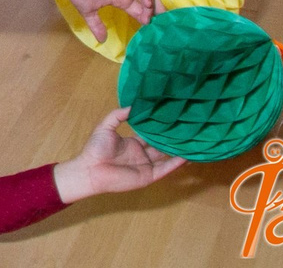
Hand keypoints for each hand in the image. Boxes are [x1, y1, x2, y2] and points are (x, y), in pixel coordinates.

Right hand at [41, 0, 157, 39]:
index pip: (139, 9)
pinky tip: (147, 2)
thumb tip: (101, 41)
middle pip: (146, 1)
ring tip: (157, 15)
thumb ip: (97, 25)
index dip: (147, 18)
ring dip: (152, 3)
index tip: (154, 29)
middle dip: (156, 11)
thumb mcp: (88, 12)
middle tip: (164, 23)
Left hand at [53, 107, 183, 202]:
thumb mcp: (105, 127)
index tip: (170, 118)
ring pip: (166, 157)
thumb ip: (118, 115)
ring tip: (191, 142)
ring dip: (177, 151)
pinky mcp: (149, 176)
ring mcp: (146, 165)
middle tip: (185, 129)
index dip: (158, 128)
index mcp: (132, 143)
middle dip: (170, 139)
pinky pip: (165, 169)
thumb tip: (133, 105)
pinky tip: (186, 156)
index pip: (149, 135)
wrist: (91, 170)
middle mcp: (142, 154)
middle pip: (160, 145)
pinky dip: (175, 164)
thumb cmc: (96, 148)